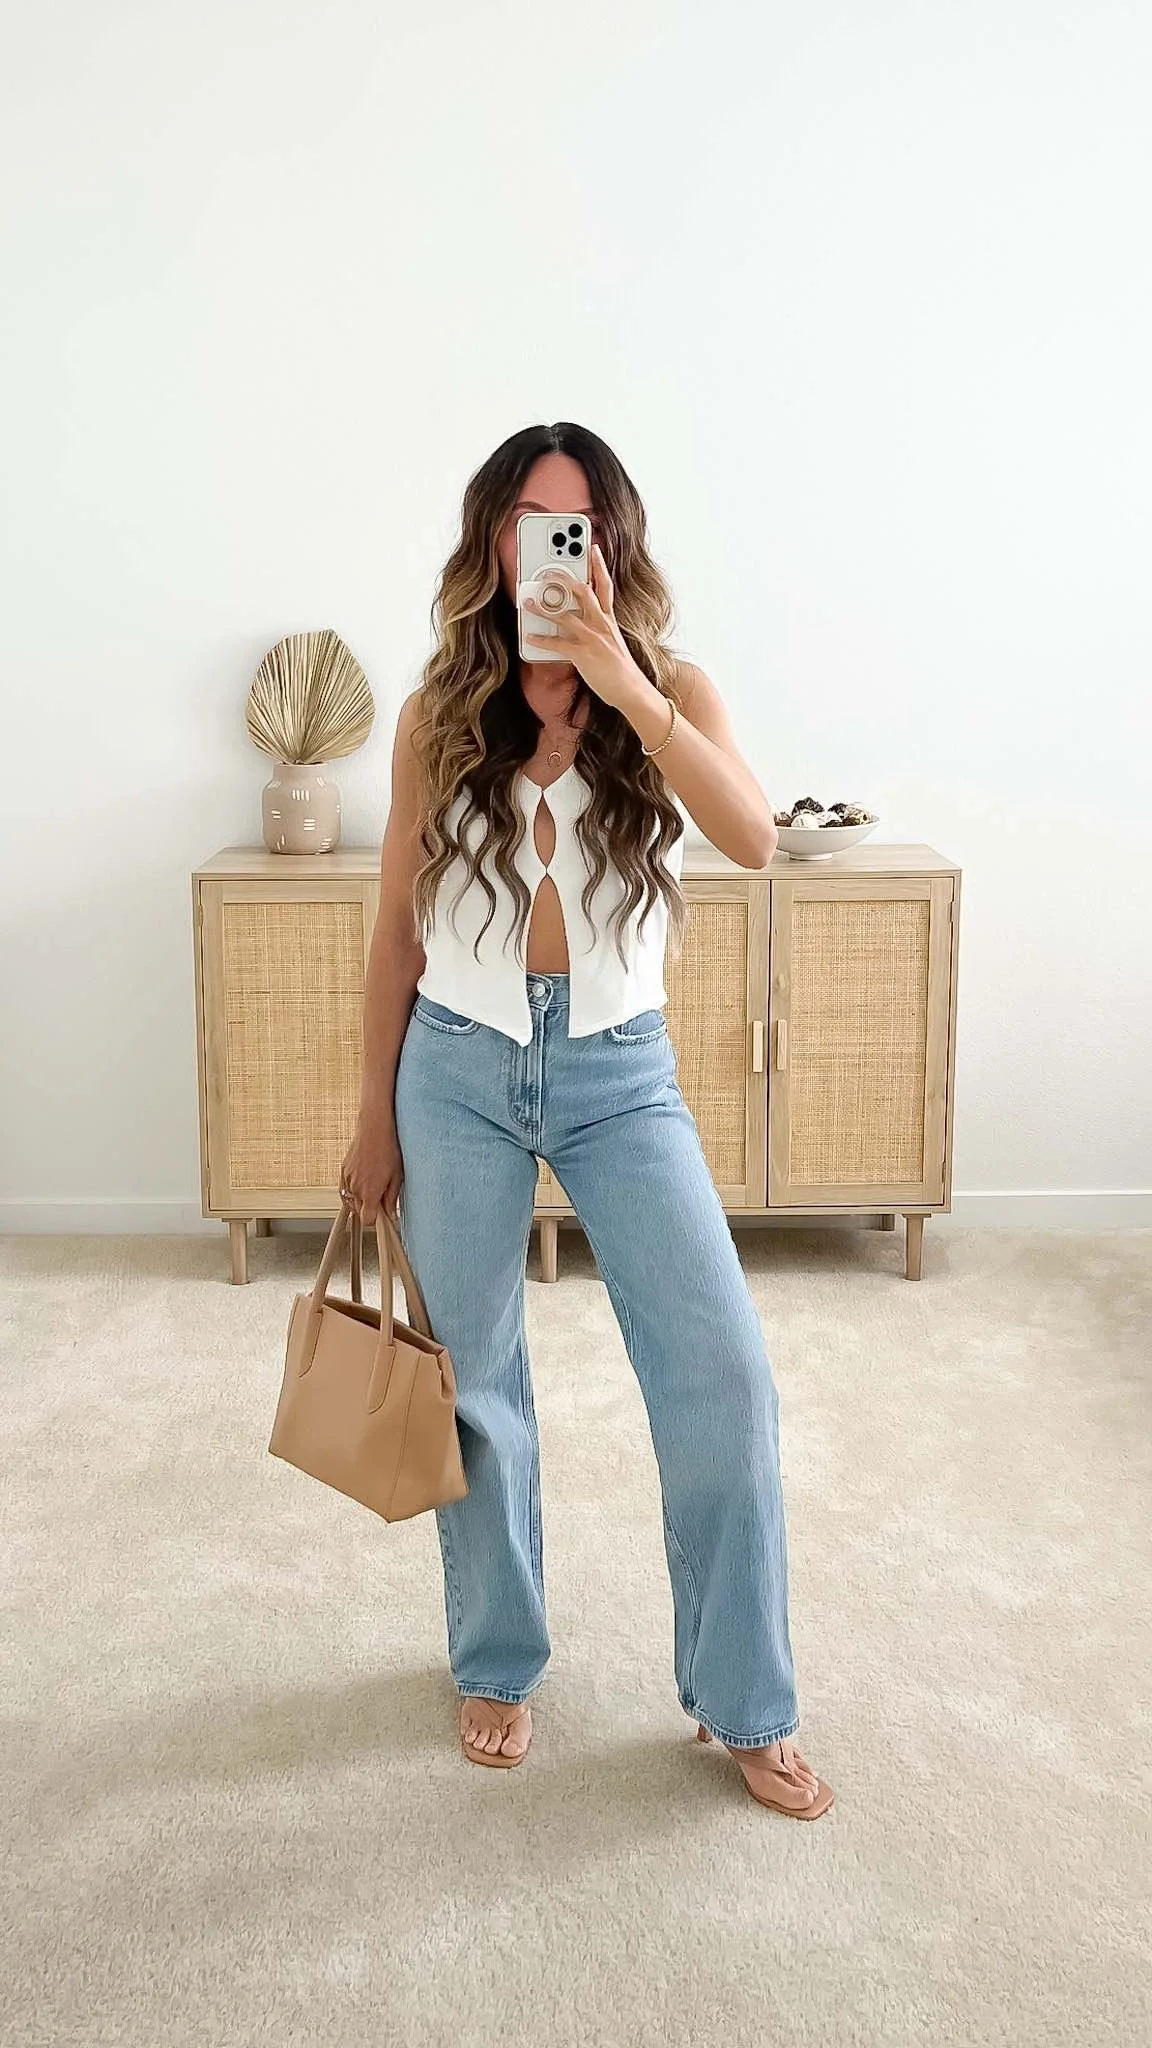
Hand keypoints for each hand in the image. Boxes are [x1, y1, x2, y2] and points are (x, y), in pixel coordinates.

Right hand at [339, 1111, 403, 1225]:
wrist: (375, 1128)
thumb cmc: (389, 1149)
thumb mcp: (397, 1177)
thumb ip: (391, 1199)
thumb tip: (390, 1215)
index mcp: (369, 1192)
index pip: (367, 1220)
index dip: (376, 1220)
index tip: (383, 1215)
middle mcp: (355, 1188)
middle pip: (358, 1211)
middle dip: (369, 1208)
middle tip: (382, 1195)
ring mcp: (347, 1179)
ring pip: (351, 1199)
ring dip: (360, 1198)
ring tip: (374, 1183)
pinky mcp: (343, 1170)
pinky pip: (346, 1187)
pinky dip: (353, 1188)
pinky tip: (365, 1177)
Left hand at [521, 543, 643, 708]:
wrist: (631, 689)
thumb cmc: (622, 670)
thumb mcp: (613, 643)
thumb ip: (598, 630)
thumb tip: (580, 623)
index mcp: (609, 620)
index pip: (605, 586)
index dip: (599, 565)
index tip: (593, 549)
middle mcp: (601, 624)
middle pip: (583, 592)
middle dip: (564, 580)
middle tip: (548, 572)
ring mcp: (592, 638)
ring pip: (564, 616)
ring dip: (542, 608)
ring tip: (527, 602)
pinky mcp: (583, 654)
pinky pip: (558, 644)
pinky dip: (541, 640)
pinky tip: (529, 637)